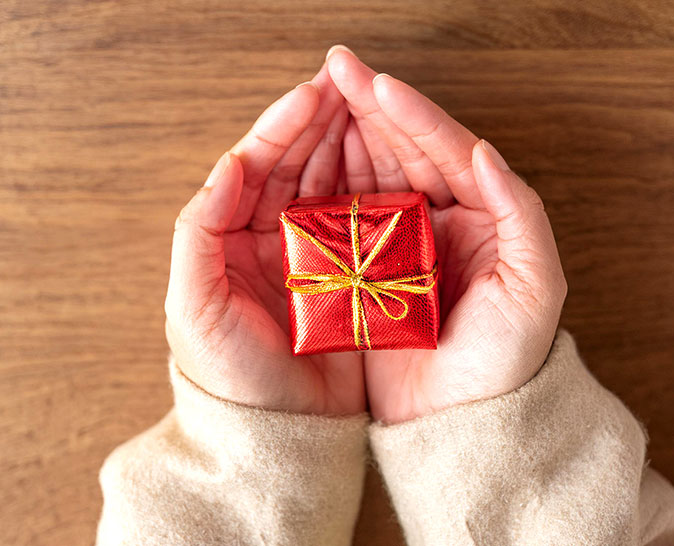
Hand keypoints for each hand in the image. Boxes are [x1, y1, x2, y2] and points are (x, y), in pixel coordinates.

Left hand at [164, 63, 364, 415]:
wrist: (275, 433)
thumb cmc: (227, 375)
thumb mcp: (193, 306)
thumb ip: (199, 232)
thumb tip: (228, 164)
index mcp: (232, 237)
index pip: (257, 166)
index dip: (283, 127)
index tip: (314, 94)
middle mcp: (273, 239)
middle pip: (297, 166)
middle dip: (321, 124)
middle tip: (351, 85)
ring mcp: (316, 256)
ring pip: (332, 186)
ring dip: (350, 147)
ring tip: (374, 111)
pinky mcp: (350, 279)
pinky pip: (363, 224)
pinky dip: (376, 192)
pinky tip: (393, 167)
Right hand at [326, 46, 567, 422]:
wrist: (464, 418)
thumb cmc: (508, 359)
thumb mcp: (536, 286)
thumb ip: (521, 213)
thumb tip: (483, 151)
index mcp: (484, 215)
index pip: (446, 149)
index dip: (411, 113)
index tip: (373, 82)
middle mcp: (443, 220)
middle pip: (404, 150)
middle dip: (370, 107)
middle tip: (336, 68)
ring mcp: (403, 243)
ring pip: (373, 175)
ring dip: (347, 135)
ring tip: (317, 99)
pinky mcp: (370, 271)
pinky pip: (348, 218)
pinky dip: (329, 187)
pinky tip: (310, 160)